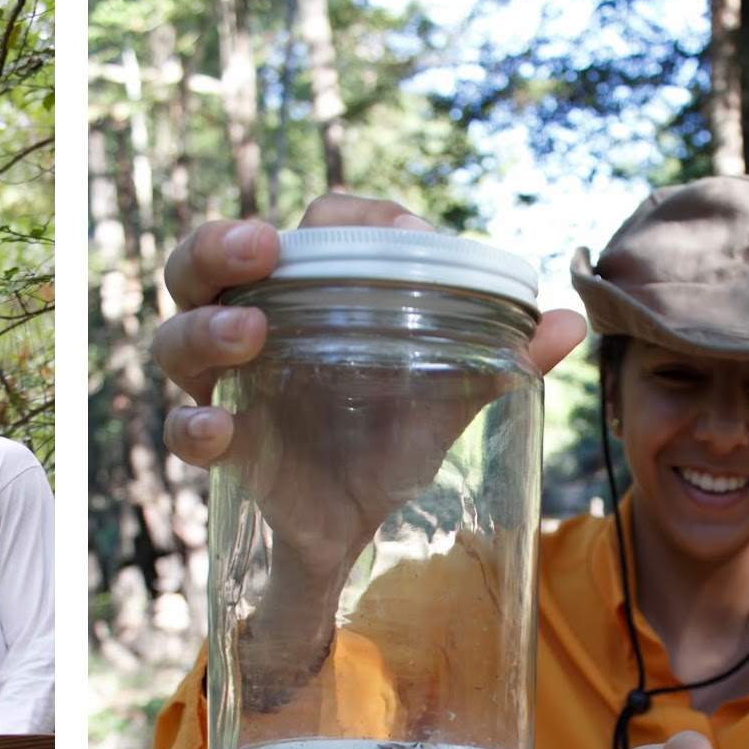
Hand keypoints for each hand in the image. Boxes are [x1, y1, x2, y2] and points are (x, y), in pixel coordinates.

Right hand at [154, 196, 585, 465]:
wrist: (360, 528)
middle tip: (260, 247)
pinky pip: (184, 427)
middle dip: (219, 244)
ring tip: (248, 334)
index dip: (340, 220)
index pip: (310, 228)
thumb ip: (502, 358)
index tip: (387, 234)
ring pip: (177, 335)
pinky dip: (193, 425)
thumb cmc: (392, 437)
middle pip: (203, 262)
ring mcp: (227, 383)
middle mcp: (254, 325)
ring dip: (205, 328)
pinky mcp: (220, 443)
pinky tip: (219, 427)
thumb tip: (571, 320)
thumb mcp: (449, 394)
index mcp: (310, 295)